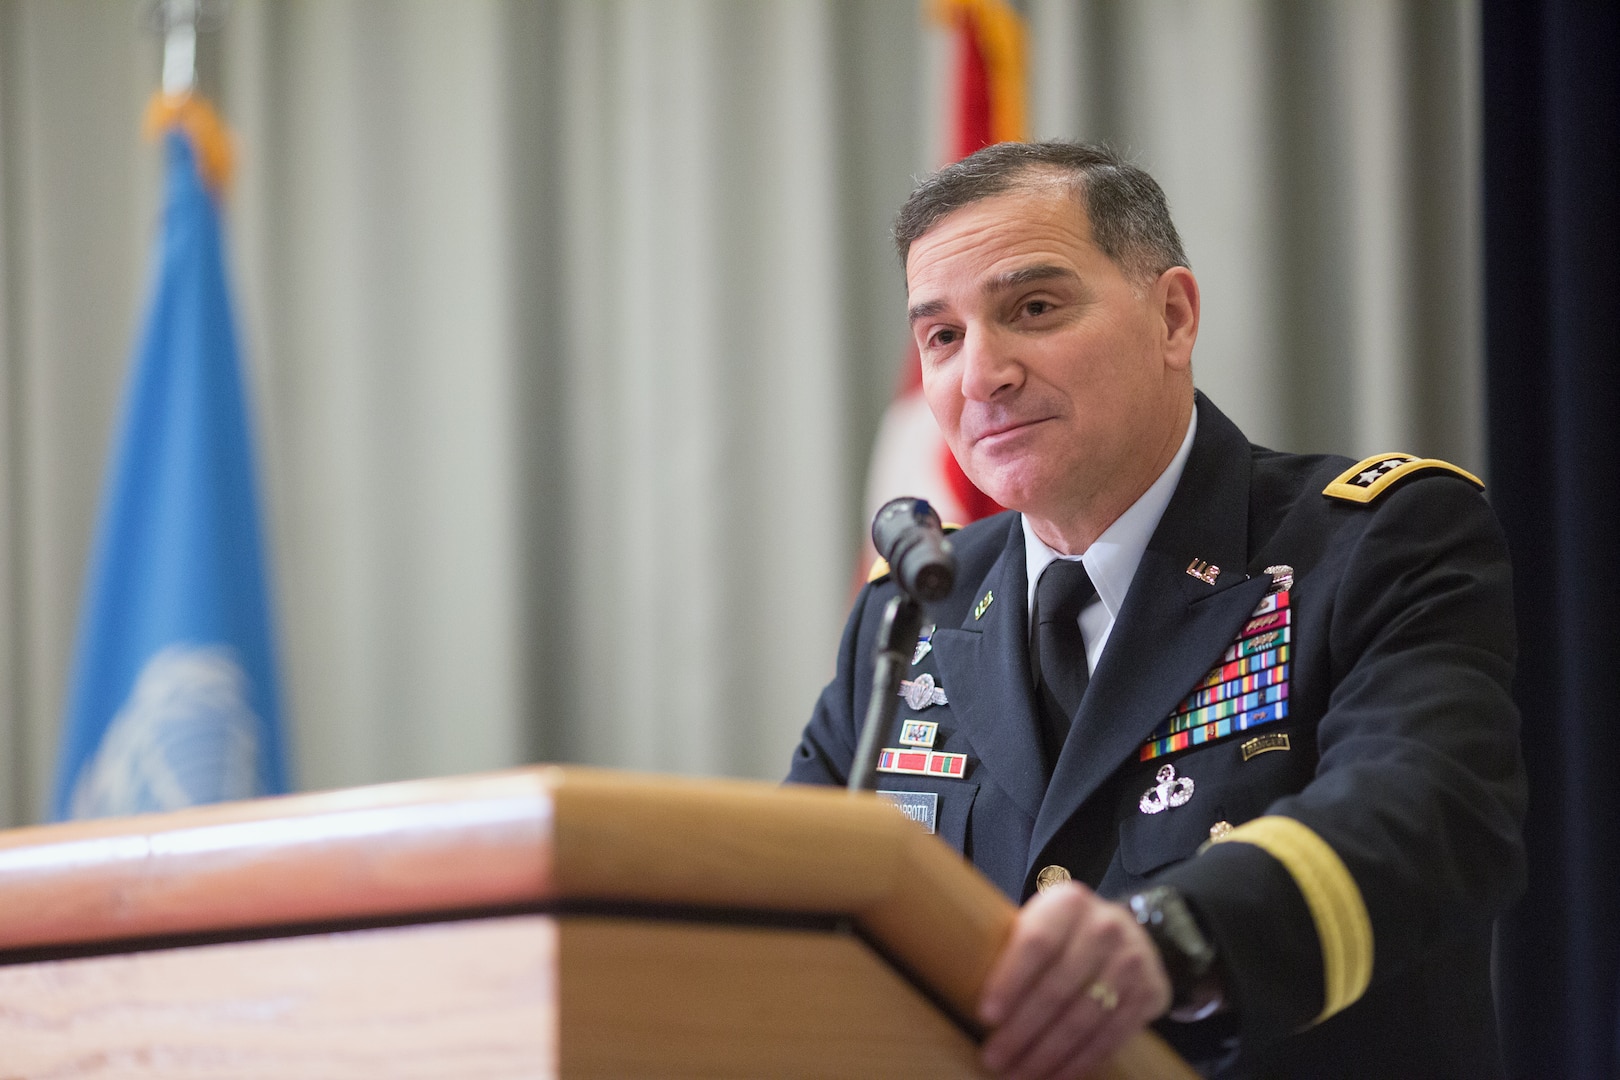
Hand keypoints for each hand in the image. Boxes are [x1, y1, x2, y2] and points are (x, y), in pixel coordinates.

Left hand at [978, 881, 1172, 1079]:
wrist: (1131, 934)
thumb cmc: (1068, 933)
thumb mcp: (1044, 920)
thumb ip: (1015, 945)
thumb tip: (964, 988)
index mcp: (1069, 902)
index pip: (1036, 943)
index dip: (1010, 981)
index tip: (985, 1015)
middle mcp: (1105, 928)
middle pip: (1057, 988)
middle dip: (1022, 1031)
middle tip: (994, 1058)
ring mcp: (1132, 961)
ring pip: (1083, 1018)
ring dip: (1047, 1054)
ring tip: (1018, 1075)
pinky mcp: (1149, 993)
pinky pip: (1111, 1036)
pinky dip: (1080, 1062)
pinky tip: (1055, 1076)